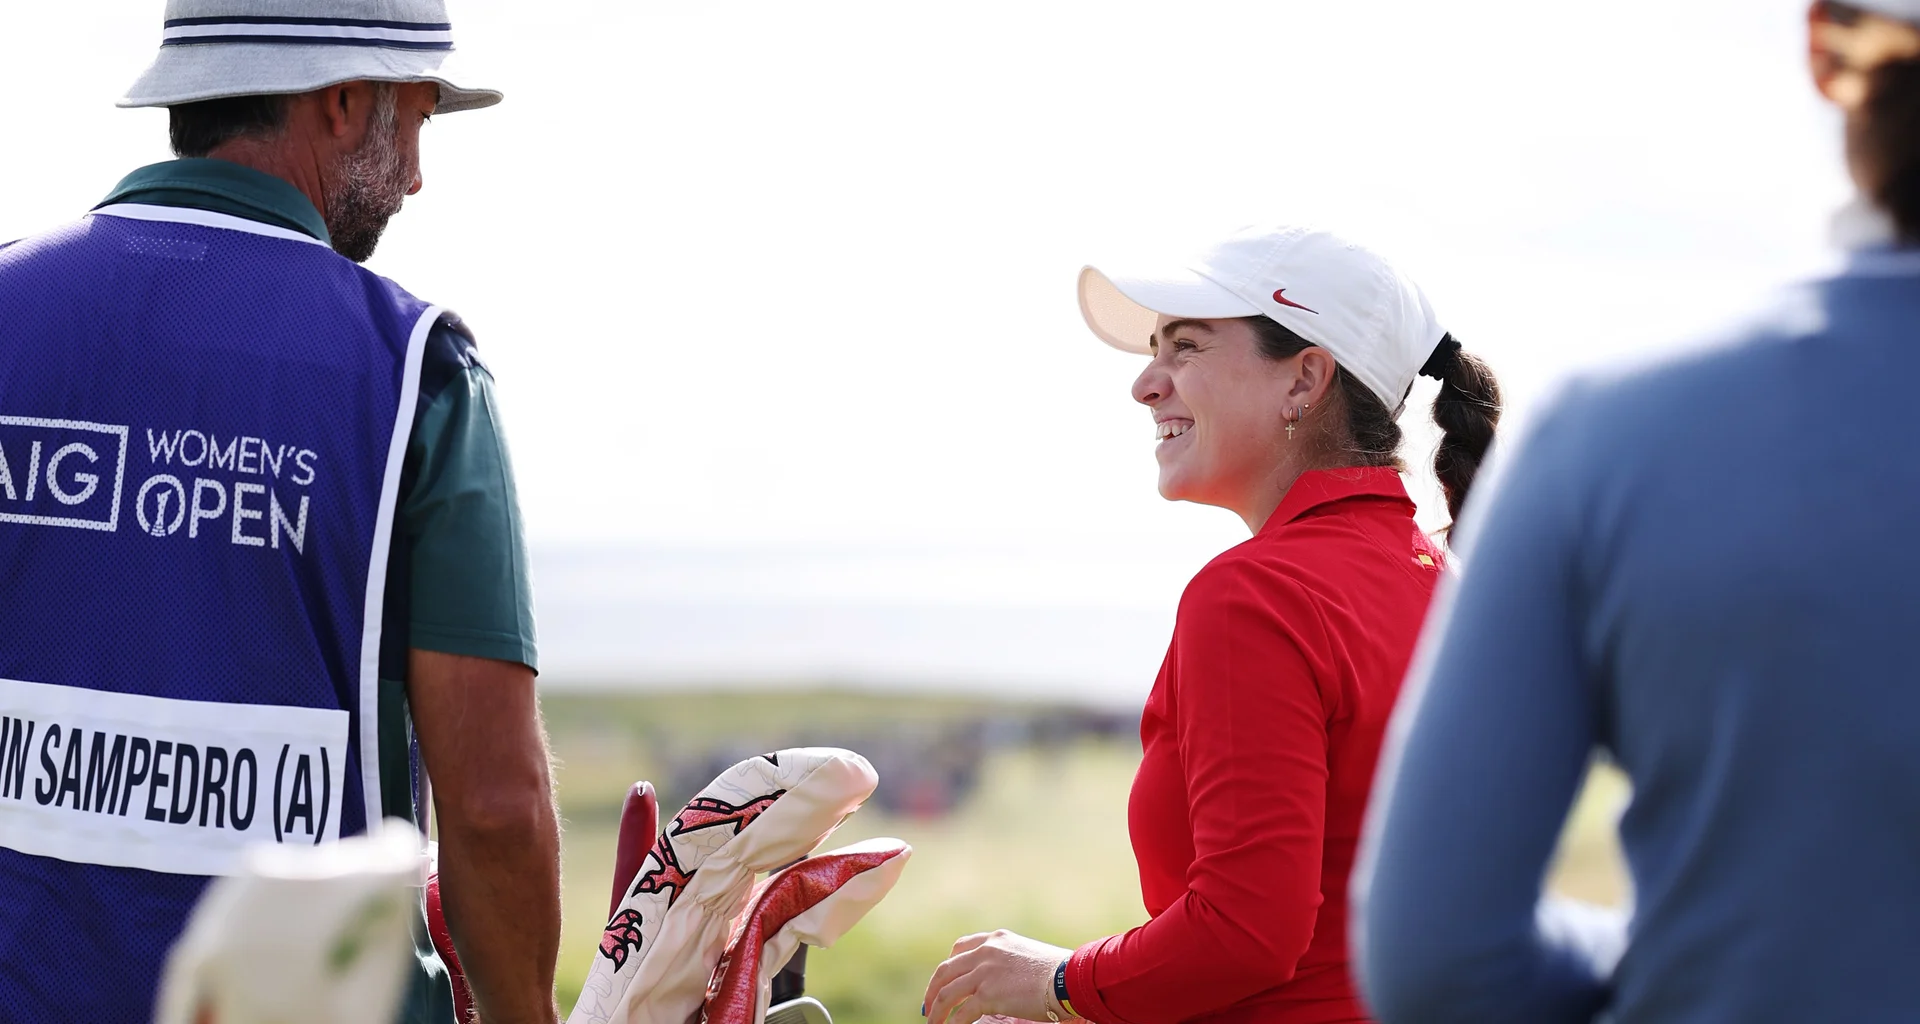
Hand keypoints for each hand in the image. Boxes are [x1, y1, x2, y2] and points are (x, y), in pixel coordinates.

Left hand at [924, 930, 1071, 1023]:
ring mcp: (984, 972)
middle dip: (932, 990)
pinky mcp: (988, 994)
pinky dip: (951, 1023)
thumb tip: (1000, 981)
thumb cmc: (1057, 970)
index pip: (959, 947)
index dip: (947, 967)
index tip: (943, 981)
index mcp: (995, 939)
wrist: (1069, 977)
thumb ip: (1007, 962)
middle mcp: (985, 951)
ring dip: (936, 1010)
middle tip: (927, 1006)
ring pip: (947, 992)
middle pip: (945, 970)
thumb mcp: (1026, 955)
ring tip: (932, 1022)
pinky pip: (961, 1012)